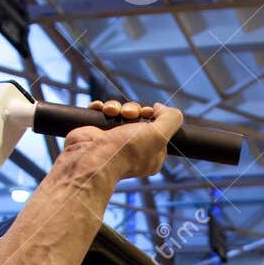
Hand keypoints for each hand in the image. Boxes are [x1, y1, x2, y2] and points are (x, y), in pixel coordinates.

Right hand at [64, 99, 183, 180]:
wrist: (92, 158)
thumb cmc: (126, 151)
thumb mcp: (160, 135)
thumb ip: (171, 119)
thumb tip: (160, 107)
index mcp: (151, 154)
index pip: (157, 128)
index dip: (153, 116)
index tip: (148, 113)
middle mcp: (132, 148)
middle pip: (138, 116)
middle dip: (133, 109)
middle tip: (129, 114)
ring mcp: (113, 140)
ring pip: (119, 112)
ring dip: (116, 106)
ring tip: (111, 112)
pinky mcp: (96, 133)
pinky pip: (101, 112)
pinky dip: (101, 107)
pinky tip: (100, 109)